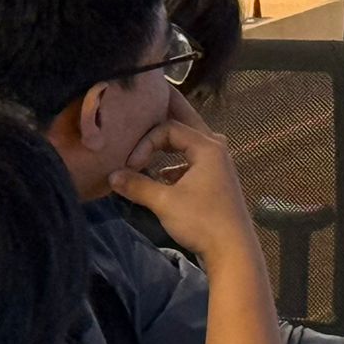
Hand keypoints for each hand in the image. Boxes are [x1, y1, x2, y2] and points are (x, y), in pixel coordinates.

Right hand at [107, 94, 259, 266]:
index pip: (168, 128)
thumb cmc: (201, 221)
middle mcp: (216, 148)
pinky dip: (175, 160)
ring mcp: (218, 165)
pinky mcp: (216, 180)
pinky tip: (161, 174)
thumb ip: (136, 185)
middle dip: (167, 110)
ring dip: (169, 140)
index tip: (130, 164)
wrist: (233, 251)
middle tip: (153, 91)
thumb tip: (111, 176)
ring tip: (150, 132)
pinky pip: (192, 159)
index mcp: (207, 146)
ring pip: (190, 141)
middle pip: (186, 121)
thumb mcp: (164, 202)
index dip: (145, 142)